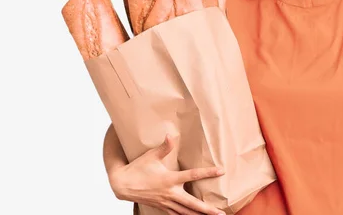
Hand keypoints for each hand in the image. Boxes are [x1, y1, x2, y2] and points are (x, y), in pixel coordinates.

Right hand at [109, 134, 225, 214]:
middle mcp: (169, 193)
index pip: (193, 175)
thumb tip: (171, 136)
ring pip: (185, 212)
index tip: (221, 171)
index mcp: (169, 179)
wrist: (122, 185)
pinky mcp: (161, 207)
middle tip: (221, 213)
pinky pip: (176, 214)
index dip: (208, 173)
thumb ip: (163, 147)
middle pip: (192, 204)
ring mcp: (165, 202)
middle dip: (207, 209)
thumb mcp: (150, 156)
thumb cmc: (137, 168)